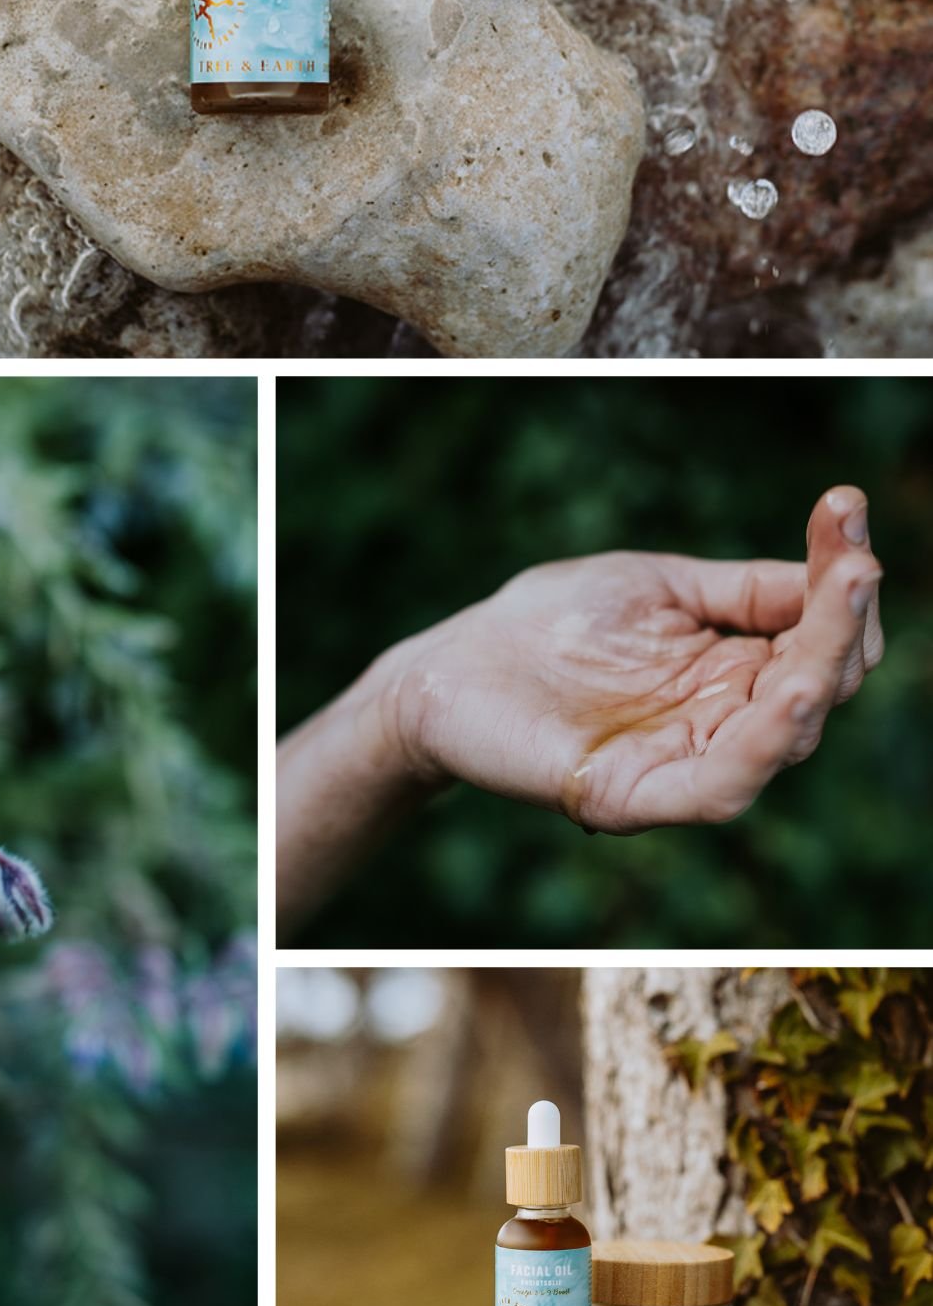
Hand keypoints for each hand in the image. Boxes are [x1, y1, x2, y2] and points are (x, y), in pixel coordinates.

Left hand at [382, 485, 883, 833]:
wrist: (450, 666)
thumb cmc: (550, 623)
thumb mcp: (659, 584)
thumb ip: (744, 586)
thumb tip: (840, 560)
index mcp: (734, 669)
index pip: (818, 635)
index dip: (842, 582)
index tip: (846, 510)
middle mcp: (723, 721)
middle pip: (816, 685)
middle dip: (843, 624)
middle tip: (854, 566)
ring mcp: (684, 761)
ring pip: (783, 737)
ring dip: (818, 679)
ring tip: (839, 618)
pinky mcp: (639, 795)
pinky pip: (721, 786)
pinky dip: (763, 745)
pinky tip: (787, 689)